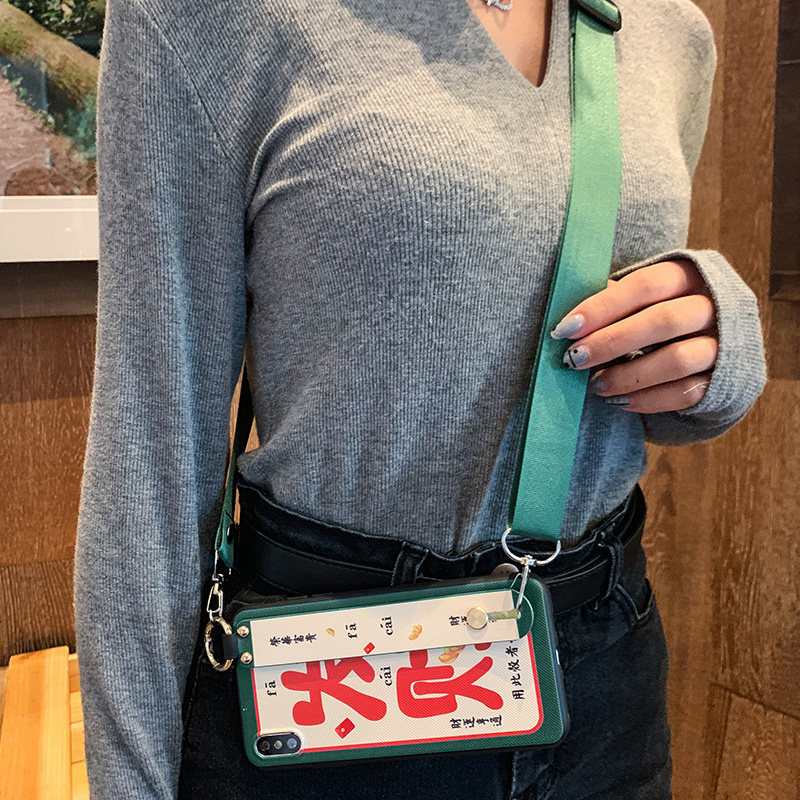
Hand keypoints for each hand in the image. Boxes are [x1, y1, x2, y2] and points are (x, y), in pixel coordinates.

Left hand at [550, 259, 718, 412]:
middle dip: (612, 341)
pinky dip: (649, 400)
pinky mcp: (725, 378)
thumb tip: (572, 322)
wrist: (720, 341)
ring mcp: (724, 343)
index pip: (644, 285)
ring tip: (596, 386)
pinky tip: (619, 402)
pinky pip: (688, 393)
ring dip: (629, 376)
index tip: (565, 328)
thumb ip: (615, 301)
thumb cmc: (663, 311)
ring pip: (678, 359)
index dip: (602, 306)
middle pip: (663, 321)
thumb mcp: (644, 298)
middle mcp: (713, 305)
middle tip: (575, 359)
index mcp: (687, 275)